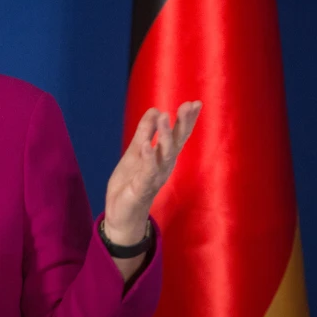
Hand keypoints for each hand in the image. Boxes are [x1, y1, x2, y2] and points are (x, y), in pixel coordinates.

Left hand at [104, 101, 201, 245]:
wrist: (121, 214)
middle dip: (183, 124)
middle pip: (177, 143)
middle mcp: (164, 166)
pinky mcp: (143, 188)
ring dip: (165, 136)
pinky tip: (147, 145)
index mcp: (164, 157)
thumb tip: (155, 109)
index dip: (187, 120)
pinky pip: (147, 171)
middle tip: (189, 105)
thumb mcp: (135, 152)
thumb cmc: (131, 182)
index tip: (195, 102)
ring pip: (164, 155)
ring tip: (164, 116)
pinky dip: (148, 158)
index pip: (179, 135)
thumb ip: (145, 132)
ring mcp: (155, 177)